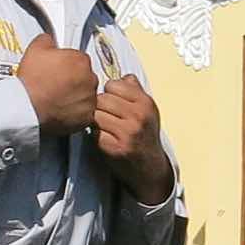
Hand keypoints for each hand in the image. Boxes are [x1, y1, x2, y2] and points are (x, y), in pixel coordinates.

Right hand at [17, 42, 99, 134]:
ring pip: (86, 95)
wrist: (28, 107)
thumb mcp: (35, 49)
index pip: (79, 59)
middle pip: (85, 77)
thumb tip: (49, 40)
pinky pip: (84, 113)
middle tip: (56, 84)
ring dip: (76, 95)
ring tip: (58, 98)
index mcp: (81, 60)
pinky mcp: (87, 116)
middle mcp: (90, 79)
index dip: (67, 64)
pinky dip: (75, 112)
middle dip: (73, 80)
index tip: (58, 70)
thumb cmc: (32, 80)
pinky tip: (61, 109)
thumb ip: (47, 40)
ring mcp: (90, 99)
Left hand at [95, 75, 172, 197]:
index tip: (112, 103)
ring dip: (95, 121)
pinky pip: (94, 132)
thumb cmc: (145, 135)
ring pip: (95, 115)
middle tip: (105, 117)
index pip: (113, 84)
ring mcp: (126, 133)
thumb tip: (123, 76)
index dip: (109, 93)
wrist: (150, 168)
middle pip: (101, 99)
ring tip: (104, 127)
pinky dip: (95, 135)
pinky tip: (104, 139)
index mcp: (145, 103)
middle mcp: (138, 116)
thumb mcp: (147, 110)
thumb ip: (135, 91)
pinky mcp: (114, 148)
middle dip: (99, 107)